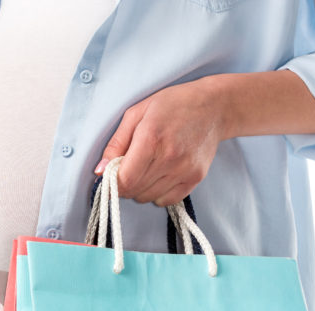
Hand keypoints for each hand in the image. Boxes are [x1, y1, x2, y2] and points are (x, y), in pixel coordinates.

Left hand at [96, 78, 227, 206]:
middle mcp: (169, 158)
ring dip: (140, 189)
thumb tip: (100, 171)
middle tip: (128, 169)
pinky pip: (166, 201)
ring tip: (146, 169)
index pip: (124, 179)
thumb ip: (116, 143)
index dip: (112, 183)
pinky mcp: (195, 178)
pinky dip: (157, 194)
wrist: (214, 107)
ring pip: (148, 198)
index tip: (109, 177)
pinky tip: (159, 176)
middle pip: (134, 191)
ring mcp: (184, 170)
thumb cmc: (172, 105)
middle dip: (124, 185)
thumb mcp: (136, 114)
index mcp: (151, 139)